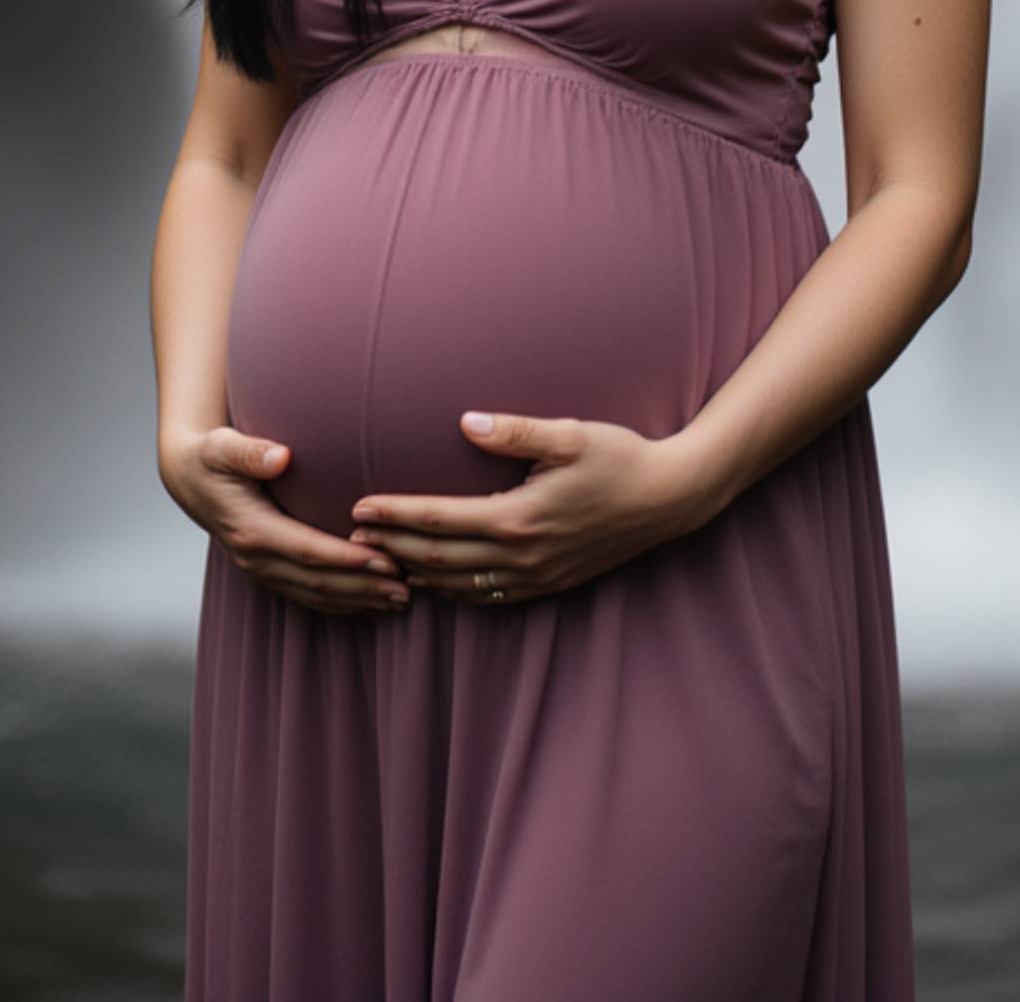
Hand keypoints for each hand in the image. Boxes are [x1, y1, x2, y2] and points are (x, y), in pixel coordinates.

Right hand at [159, 426, 412, 617]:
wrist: (188, 477)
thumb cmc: (210, 455)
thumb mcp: (222, 447)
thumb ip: (250, 452)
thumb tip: (281, 456)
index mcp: (251, 529)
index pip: (308, 550)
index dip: (347, 559)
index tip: (386, 561)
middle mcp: (256, 557)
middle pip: (317, 581)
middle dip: (363, 587)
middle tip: (408, 588)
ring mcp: (260, 569)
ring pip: (315, 594)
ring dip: (358, 599)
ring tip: (400, 600)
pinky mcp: (267, 570)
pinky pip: (306, 594)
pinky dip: (339, 601)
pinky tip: (369, 601)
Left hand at [347, 411, 712, 605]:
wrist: (669, 499)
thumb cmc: (620, 457)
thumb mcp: (570, 434)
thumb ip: (515, 431)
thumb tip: (464, 423)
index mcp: (519, 518)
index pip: (440, 521)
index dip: (396, 515)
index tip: (358, 507)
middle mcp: (522, 555)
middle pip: (439, 559)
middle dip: (391, 547)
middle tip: (350, 538)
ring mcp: (537, 575)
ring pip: (460, 585)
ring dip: (417, 574)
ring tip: (381, 561)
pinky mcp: (550, 583)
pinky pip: (489, 597)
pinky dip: (455, 591)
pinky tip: (438, 582)